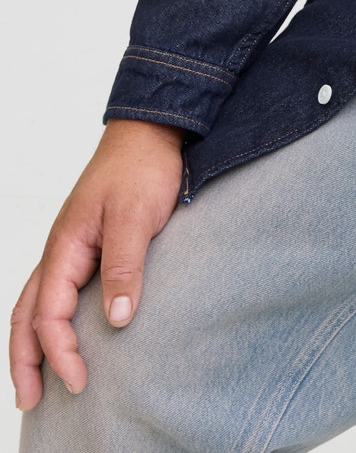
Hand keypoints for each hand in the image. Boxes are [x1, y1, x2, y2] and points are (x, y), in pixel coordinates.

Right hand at [10, 119, 185, 409]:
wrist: (153, 131)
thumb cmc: (142, 167)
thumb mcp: (135, 216)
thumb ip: (124, 266)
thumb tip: (116, 319)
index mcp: (65, 246)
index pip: (48, 313)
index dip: (59, 352)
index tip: (79, 381)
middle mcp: (61, 251)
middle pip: (27, 315)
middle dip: (23, 361)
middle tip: (28, 402)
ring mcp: (72, 248)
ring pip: (37, 304)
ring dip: (32, 344)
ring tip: (35, 382)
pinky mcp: (89, 245)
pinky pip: (59, 291)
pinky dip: (50, 320)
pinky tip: (64, 336)